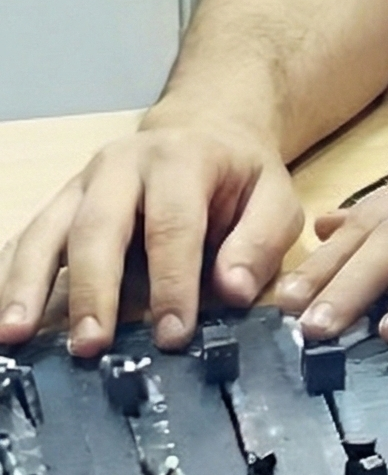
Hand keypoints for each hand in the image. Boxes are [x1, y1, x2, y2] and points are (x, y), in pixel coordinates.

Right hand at [0, 111, 302, 356]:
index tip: (173, 334)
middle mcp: (123, 165)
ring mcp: (83, 183)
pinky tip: (2, 317)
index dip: (172, 282)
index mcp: (182, 159)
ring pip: (47, 231)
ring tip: (14, 336)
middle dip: (93, 289)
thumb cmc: (240, 175)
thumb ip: (260, 241)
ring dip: (26, 285)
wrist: (206, 128)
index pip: (173, 225)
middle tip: (91, 346)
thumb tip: (233, 292)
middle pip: (97, 227)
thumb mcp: (274, 196)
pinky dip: (9, 277)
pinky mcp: (60, 203)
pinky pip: (27, 239)